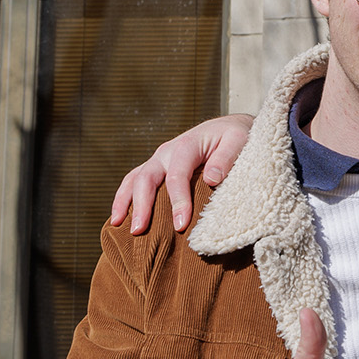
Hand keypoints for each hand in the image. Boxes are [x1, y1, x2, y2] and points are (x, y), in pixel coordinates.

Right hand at [108, 114, 253, 233]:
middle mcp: (167, 152)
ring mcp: (159, 160)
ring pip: (134, 179)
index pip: (177, 176)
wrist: (229, 128)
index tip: (181, 225)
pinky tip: (120, 219)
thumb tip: (210, 179)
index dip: (178, 201)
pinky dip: (124, 198)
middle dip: (142, 205)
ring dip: (124, 202)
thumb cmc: (236, 137)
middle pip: (147, 178)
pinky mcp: (157, 168)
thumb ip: (227, 157)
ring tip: (119, 226)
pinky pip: (134, 182)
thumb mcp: (239, 140)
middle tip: (139, 231)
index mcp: (187, 145)